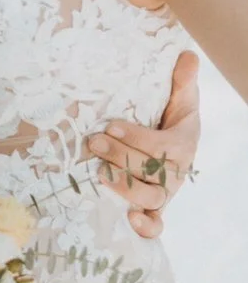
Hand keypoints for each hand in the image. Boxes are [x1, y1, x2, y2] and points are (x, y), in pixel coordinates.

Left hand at [87, 51, 199, 238]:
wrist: (174, 138)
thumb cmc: (173, 115)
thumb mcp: (180, 95)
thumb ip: (183, 78)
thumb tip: (189, 56)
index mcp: (183, 143)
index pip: (162, 145)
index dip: (136, 138)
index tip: (110, 125)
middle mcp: (175, 171)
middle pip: (153, 174)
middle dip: (121, 158)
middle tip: (93, 142)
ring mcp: (165, 191)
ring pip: (150, 197)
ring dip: (124, 186)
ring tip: (99, 171)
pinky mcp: (155, 205)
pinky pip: (156, 223)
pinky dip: (146, 226)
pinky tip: (130, 220)